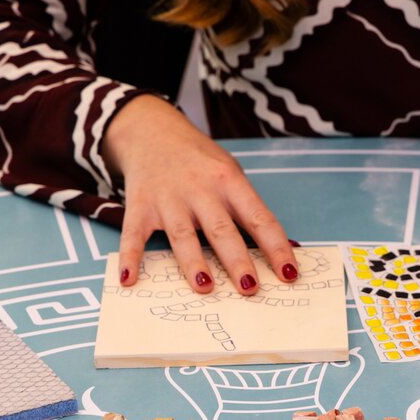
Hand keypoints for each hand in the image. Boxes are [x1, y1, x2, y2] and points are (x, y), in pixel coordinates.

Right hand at [102, 95, 297, 293]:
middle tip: (250, 287)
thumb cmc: (201, 162)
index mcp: (230, 182)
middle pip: (222, 230)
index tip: (289, 273)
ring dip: (193, 262)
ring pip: (183, 235)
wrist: (152, 131)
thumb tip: (275, 250)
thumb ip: (247, 208)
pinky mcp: (140, 206)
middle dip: (237, 260)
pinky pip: (134, 234)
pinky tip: (130, 279)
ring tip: (205, 287)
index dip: (276, 247)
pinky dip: (130, 257)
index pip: (260, 219)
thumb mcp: (230, 174)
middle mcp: (200, 190)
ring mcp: (169, 199)